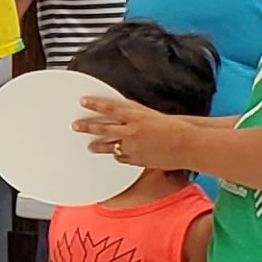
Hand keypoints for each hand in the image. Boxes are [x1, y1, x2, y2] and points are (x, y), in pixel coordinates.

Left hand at [76, 92, 192, 176]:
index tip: (83, 101)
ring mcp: (132, 146)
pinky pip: (120, 157)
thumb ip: (135, 111)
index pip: (110, 107)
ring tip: (89, 146)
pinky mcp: (136, 160)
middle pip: (103, 127)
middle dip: (87, 126)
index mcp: (136, 116)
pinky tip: (113, 155)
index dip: (94, 104)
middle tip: (75, 125)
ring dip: (97, 145)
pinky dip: (117, 155)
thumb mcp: (151, 114)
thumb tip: (123, 106)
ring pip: (108, 145)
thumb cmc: (173, 128)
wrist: (186, 145)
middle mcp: (131, 131)